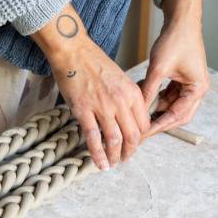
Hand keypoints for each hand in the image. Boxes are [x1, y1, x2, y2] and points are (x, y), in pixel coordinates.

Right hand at [31, 4, 148, 169]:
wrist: (74, 52)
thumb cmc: (94, 63)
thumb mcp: (120, 79)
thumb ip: (126, 98)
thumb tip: (126, 118)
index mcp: (133, 93)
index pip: (144, 124)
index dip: (140, 139)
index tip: (133, 145)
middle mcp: (121, 102)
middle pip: (132, 135)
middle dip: (130, 151)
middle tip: (125, 159)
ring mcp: (102, 107)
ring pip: (114, 139)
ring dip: (115, 156)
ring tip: (112, 164)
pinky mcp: (84, 110)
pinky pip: (93, 137)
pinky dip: (97, 153)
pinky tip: (99, 163)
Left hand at [141, 0, 209, 136]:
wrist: (181, 21)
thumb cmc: (175, 41)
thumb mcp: (158, 69)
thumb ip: (148, 91)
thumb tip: (136, 111)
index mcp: (197, 89)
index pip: (176, 116)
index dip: (157, 126)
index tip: (142, 134)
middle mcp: (197, 90)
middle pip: (176, 115)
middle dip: (157, 122)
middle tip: (139, 129)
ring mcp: (190, 85)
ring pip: (170, 106)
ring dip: (153, 108)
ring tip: (135, 111)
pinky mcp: (181, 79)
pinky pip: (167, 95)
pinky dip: (154, 97)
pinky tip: (141, 96)